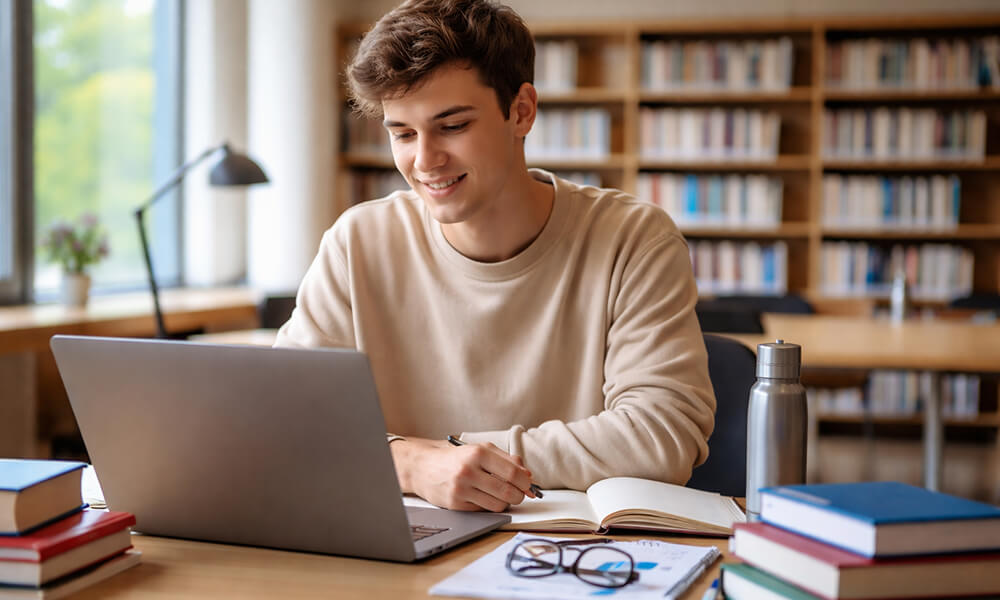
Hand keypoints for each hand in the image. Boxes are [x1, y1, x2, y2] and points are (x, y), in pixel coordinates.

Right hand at [390, 437, 536, 511]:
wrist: (423, 467)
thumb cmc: (456, 458)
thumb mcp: (481, 450)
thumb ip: (507, 459)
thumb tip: (528, 475)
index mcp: (478, 454)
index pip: (514, 473)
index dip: (527, 482)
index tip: (529, 485)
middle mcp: (469, 471)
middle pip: (508, 492)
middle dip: (520, 495)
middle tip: (520, 493)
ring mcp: (461, 489)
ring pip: (498, 505)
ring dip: (505, 502)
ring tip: (501, 494)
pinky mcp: (456, 504)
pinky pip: (484, 510)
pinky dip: (489, 505)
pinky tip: (483, 496)